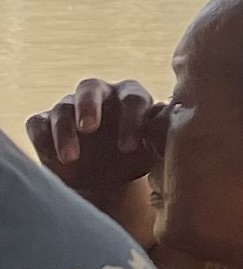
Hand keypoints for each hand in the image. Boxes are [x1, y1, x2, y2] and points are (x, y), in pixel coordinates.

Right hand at [25, 78, 167, 232]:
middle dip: (89, 106)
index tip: (128, 147)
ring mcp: (69, 107)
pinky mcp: (45, 124)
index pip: (132, 99)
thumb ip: (164, 133)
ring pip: (62, 107)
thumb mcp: (153, 150)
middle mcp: (99, 95)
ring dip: (64, 131)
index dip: (131, 120)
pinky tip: (51, 158)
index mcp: (130, 97)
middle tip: (89, 128)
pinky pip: (37, 123)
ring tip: (71, 158)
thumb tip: (178, 120)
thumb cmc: (134, 159)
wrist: (105, 181)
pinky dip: (42, 138)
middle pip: (90, 87)